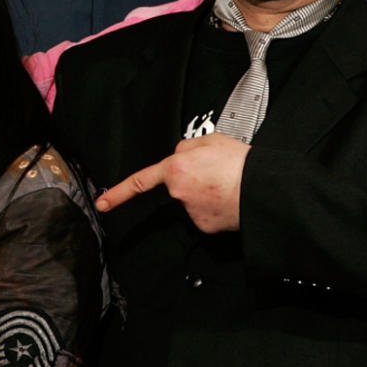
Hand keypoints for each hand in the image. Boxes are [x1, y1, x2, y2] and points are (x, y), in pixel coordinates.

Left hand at [95, 133, 249, 232]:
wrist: (263, 189)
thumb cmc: (241, 163)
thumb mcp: (210, 139)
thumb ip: (186, 147)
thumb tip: (179, 157)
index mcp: (175, 167)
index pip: (140, 181)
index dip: (119, 193)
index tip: (103, 204)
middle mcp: (179, 192)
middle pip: (178, 184)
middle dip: (192, 179)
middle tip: (217, 172)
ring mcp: (190, 212)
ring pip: (193, 199)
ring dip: (205, 193)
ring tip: (227, 184)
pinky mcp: (204, 226)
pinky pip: (204, 214)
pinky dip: (215, 208)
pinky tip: (228, 200)